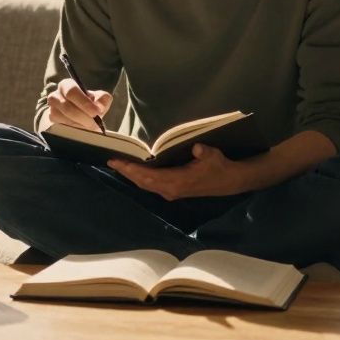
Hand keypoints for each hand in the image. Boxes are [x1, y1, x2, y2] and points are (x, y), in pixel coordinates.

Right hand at [46, 78, 112, 131]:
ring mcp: (51, 110)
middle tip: (95, 124)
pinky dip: (74, 130)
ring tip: (90, 127)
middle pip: (67, 107)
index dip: (84, 102)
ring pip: (64, 120)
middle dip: (84, 117)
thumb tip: (99, 107)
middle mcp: (55, 96)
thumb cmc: (88, 105)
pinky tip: (81, 129)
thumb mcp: (98, 99)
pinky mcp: (50, 123)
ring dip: (80, 125)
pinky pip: (62, 128)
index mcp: (66, 85)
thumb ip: (103, 100)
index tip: (96, 112)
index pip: (72, 91)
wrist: (78, 116)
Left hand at [108, 144, 252, 199]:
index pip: (148, 176)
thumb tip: (196, 147)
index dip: (131, 170)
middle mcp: (170, 189)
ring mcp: (171, 191)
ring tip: (118, 165)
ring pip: (145, 185)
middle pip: (142, 182)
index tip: (117, 162)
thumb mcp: (213, 156)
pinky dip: (140, 178)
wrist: (228, 181)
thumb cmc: (218, 166)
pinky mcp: (173, 190)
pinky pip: (151, 185)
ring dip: (131, 176)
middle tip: (111, 161)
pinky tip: (134, 171)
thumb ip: (204, 152)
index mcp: (177, 182)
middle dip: (126, 172)